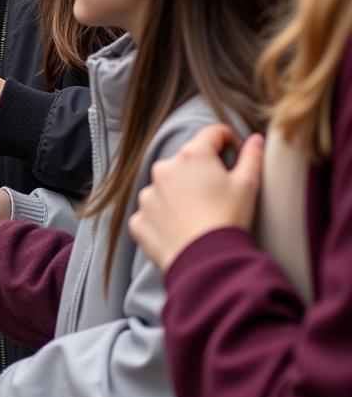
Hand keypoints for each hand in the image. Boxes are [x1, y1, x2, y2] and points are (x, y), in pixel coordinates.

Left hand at [129, 124, 263, 271]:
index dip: (225, 140)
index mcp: (192, 155)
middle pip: (185, 162)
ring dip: (178, 195)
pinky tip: (181, 231)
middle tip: (216, 195)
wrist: (207, 262)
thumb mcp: (248, 185)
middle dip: (200, 172)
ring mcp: (148, 194)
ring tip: (198, 217)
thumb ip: (252, 157)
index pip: (210, 134)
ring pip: (165, 187)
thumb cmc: (229, 220)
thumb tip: (256, 139)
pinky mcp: (139, 218)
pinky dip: (164, 219)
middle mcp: (164, 169)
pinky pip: (152, 213)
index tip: (232, 150)